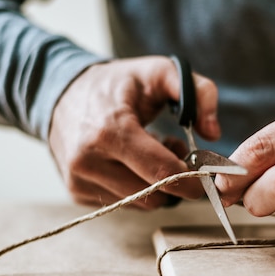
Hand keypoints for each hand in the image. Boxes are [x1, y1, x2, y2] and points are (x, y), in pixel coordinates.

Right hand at [48, 56, 219, 207]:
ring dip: (155, 185)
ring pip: (140, 204)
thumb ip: (199, 92)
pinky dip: (136, 188)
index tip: (207, 175)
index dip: (192, 179)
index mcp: (110, 130)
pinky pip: (123, 203)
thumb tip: (213, 133)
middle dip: (175, 180)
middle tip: (174, 150)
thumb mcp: (160, 71)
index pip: (161, 172)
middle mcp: (88, 160)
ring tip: (149, 153)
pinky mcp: (76, 192)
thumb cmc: (118, 83)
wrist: (61, 92)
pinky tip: (130, 162)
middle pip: (154, 195)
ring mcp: (79, 179)